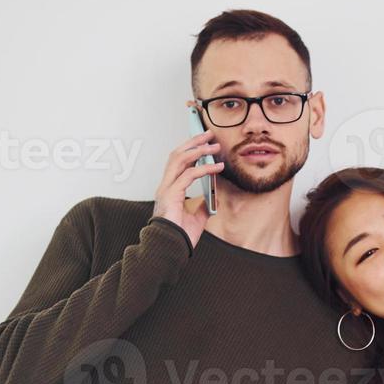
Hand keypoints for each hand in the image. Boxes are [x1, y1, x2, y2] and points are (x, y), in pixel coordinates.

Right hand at [154, 111, 224, 246]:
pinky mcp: (172, 194)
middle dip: (193, 142)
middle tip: (209, 134)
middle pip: (177, 154)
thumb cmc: (180, 236)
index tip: (204, 142)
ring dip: (199, 150)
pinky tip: (217, 167)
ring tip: (214, 146)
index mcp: (170, 189)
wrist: (171, 248)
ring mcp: (167, 188)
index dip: (190, 149)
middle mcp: (166, 185)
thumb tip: (212, 197)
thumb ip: (203, 205)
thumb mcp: (197, 218)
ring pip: (180, 159)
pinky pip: (189, 175)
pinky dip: (205, 168)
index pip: (178, 162)